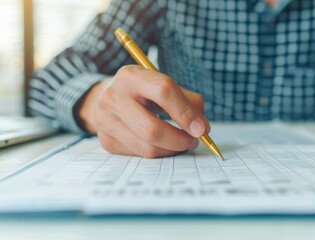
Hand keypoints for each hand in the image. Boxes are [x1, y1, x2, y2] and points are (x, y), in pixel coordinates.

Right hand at [78, 65, 209, 157]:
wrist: (107, 97)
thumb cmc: (142, 92)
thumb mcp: (162, 85)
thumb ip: (187, 101)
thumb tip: (203, 128)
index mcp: (131, 76)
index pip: (163, 92)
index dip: (186, 112)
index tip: (201, 129)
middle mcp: (113, 97)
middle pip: (152, 129)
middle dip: (180, 140)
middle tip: (193, 141)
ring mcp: (106, 121)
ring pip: (147, 147)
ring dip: (172, 150)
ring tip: (182, 143)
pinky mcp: (106, 140)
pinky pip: (140, 155)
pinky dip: (159, 153)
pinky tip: (163, 145)